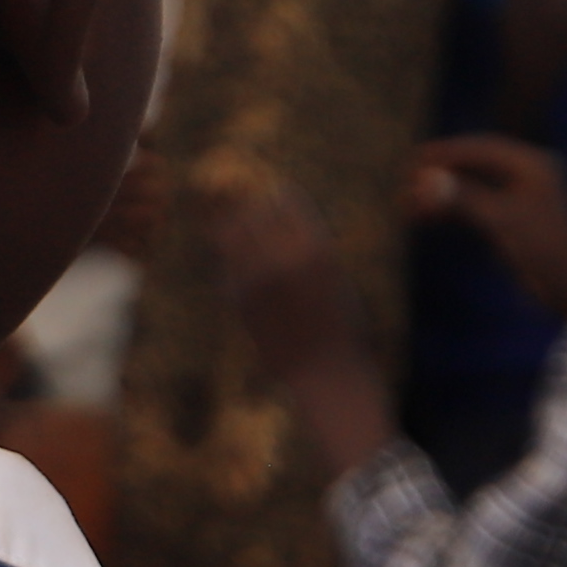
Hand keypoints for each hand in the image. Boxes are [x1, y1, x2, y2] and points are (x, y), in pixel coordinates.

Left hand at [210, 159, 363, 388]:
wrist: (322, 369)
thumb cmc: (340, 323)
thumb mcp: (333, 274)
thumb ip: (307, 246)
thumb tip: (278, 221)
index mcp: (315, 246)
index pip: (285, 198)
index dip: (279, 196)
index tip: (277, 199)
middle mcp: (281, 257)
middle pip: (251, 212)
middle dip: (251, 211)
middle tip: (254, 215)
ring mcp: (255, 277)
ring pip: (228, 234)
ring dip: (233, 230)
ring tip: (242, 237)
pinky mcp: (237, 298)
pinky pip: (226, 265)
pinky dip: (231, 261)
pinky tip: (245, 271)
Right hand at [408, 135, 566, 317]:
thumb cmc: (542, 251)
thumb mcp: (500, 221)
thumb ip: (463, 198)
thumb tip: (424, 181)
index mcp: (535, 164)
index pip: (483, 148)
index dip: (446, 152)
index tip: (413, 159)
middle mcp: (531, 173)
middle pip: (476, 165)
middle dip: (440, 174)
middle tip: (405, 182)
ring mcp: (523, 195)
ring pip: (474, 187)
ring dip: (443, 194)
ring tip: (407, 206)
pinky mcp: (515, 218)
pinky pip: (479, 205)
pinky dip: (454, 210)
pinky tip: (427, 218)